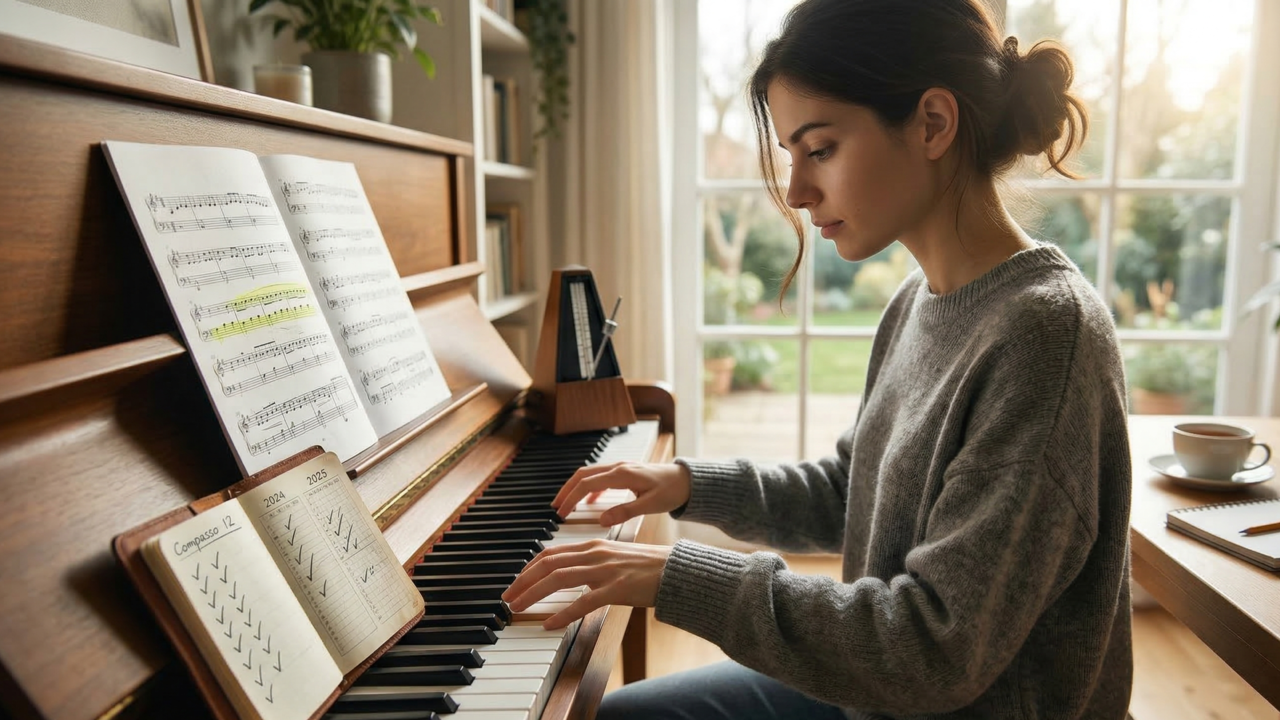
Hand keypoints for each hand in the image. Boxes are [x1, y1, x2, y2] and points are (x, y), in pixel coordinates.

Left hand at [501, 539, 671, 628]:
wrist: (678, 569)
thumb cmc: (648, 566)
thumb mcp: (614, 558)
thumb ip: (591, 563)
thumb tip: (568, 574)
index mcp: (593, 545)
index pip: (551, 554)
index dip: (529, 569)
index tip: (515, 583)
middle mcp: (596, 554)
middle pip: (549, 565)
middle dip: (523, 582)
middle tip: (508, 599)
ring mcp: (606, 570)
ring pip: (560, 579)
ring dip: (534, 594)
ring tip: (519, 609)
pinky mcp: (618, 589)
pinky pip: (585, 602)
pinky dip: (564, 613)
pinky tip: (550, 624)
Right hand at [552, 462, 691, 525]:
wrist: (688, 480)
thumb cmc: (672, 491)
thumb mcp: (650, 505)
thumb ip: (625, 512)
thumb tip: (602, 521)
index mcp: (622, 474)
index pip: (586, 483)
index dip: (571, 497)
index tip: (561, 512)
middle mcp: (619, 467)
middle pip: (583, 475)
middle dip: (567, 490)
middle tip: (555, 507)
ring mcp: (621, 468)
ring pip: (590, 474)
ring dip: (575, 487)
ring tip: (565, 504)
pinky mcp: (625, 472)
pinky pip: (601, 477)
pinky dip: (589, 487)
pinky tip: (589, 502)